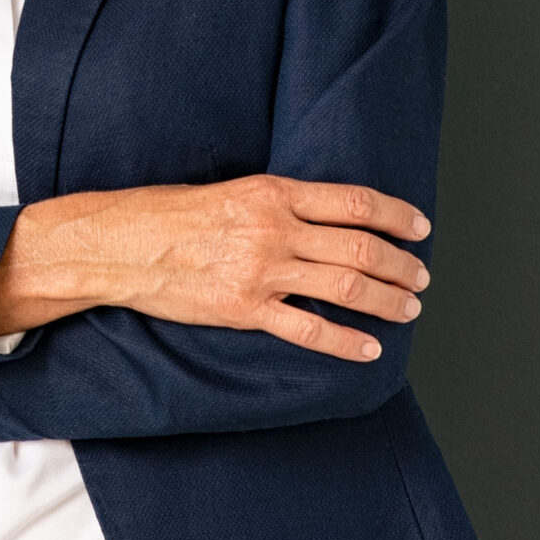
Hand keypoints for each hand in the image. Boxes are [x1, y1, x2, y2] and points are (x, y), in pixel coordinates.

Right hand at [0, 176, 431, 361]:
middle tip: (421, 277)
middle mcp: (275, 229)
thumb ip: (278, 203)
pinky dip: (345, 342)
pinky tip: (368, 350)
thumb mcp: (229, 190)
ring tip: (408, 308)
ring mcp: (261, 272)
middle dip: (402, 266)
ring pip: (345, 288)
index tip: (420, 228)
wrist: (119, 244)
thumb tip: (325, 218)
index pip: (354, 202)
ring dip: (387, 300)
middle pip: (361, 248)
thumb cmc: (168, 213)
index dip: (396, 216)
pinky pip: (307, 331)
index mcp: (273, 192)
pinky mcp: (244, 310)